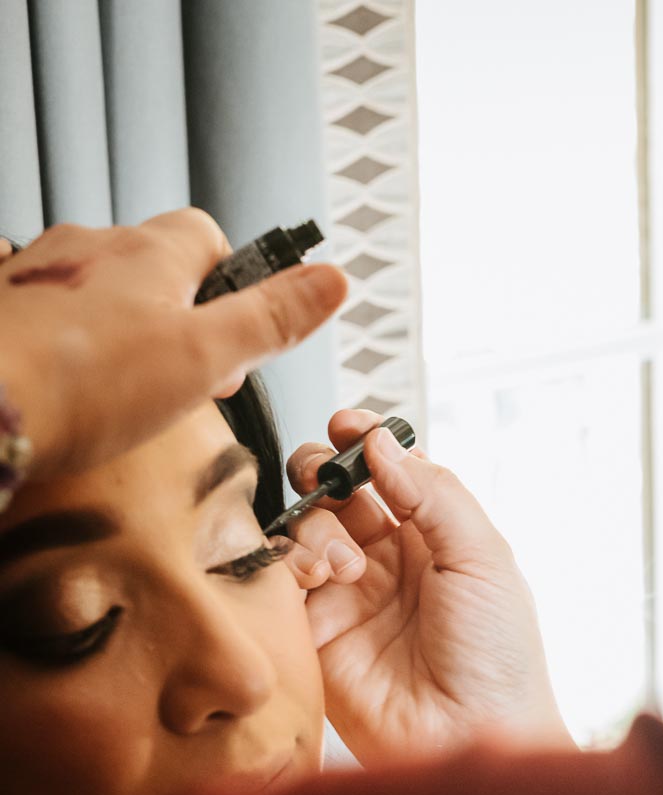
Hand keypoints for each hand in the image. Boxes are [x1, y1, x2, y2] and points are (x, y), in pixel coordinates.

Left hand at [0, 209, 345, 477]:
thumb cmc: (77, 387)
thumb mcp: (205, 358)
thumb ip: (271, 319)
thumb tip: (333, 280)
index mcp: (148, 251)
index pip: (210, 237)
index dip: (232, 285)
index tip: (232, 336)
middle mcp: (88, 249)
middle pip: (155, 269)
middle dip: (176, 319)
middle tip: (180, 380)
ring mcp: (34, 276)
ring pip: (98, 295)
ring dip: (118, 332)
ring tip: (118, 392)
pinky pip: (45, 320)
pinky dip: (63, 348)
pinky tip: (64, 390)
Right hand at [283, 410, 572, 761]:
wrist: (472, 735)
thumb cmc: (498, 657)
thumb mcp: (484, 557)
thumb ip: (433, 492)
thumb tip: (383, 442)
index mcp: (437, 538)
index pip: (390, 472)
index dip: (365, 443)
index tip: (347, 425)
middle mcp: (389, 562)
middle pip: (337, 492)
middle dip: (324, 470)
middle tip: (327, 472)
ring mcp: (348, 595)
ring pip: (305, 528)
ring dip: (315, 523)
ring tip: (345, 558)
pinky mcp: (312, 634)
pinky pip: (281, 581)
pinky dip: (290, 562)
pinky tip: (322, 576)